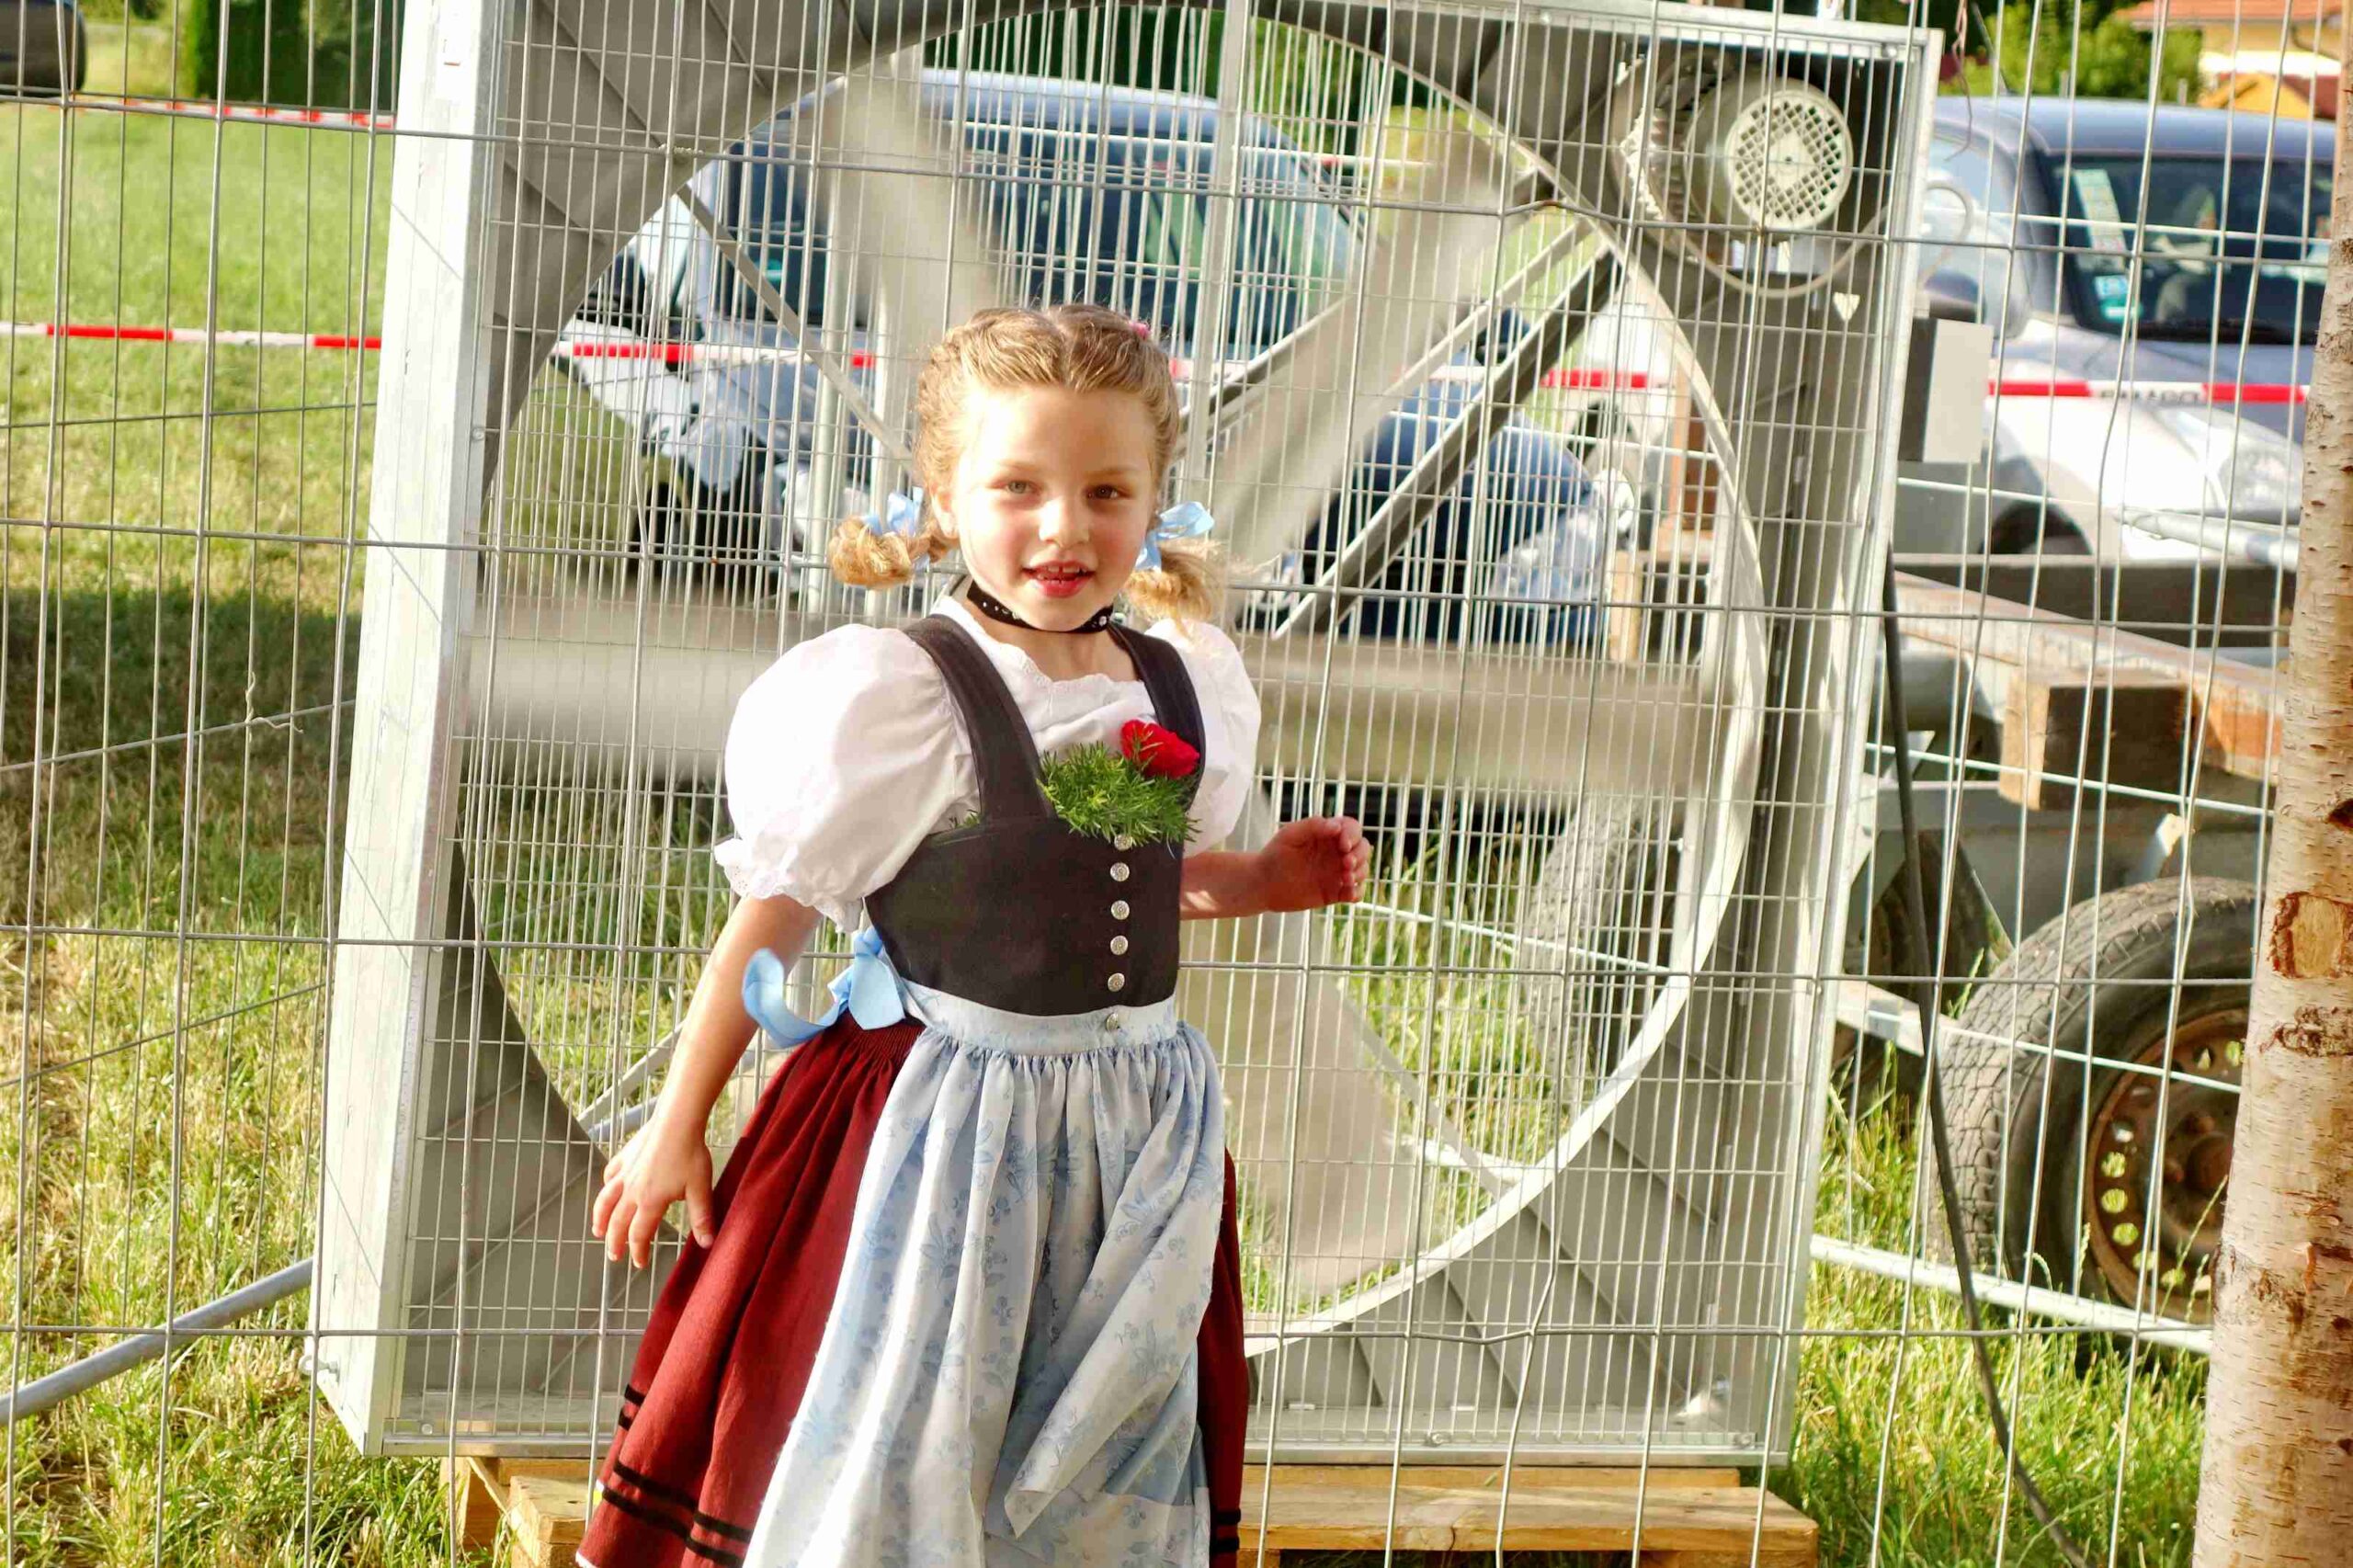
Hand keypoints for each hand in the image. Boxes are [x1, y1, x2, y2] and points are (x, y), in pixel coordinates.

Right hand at [592, 1108, 714, 1267]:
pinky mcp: (624, 1156)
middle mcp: (632, 1190)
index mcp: (650, 1202)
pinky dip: (606, 1187)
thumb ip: (701, 1218)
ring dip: (600, 1219)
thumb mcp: (701, 1189)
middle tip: (614, 1256)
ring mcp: (625, 1173)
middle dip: (615, 1242)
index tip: (639, 1263)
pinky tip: (608, 1190)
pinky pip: (610, 1175)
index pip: (639, 1234)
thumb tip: (707, 1243)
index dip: (638, 1251)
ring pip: (606, 1201)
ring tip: (598, 1231)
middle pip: (617, 1222)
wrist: (677, 1121)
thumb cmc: (691, 1154)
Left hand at [1255, 816, 1370, 912]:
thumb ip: (1313, 826)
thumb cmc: (1275, 854)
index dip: (1352, 835)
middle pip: (1363, 848)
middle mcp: (1337, 852)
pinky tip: (1347, 894)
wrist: (1264, 883)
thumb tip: (1337, 826)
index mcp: (1328, 834)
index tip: (1343, 845)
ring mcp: (1337, 872)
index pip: (1351, 828)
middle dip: (1360, 855)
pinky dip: (1356, 893)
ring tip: (1345, 879)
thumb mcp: (1290, 835)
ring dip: (1360, 873)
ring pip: (1362, 869)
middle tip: (1346, 863)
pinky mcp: (1335, 892)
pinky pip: (1355, 893)